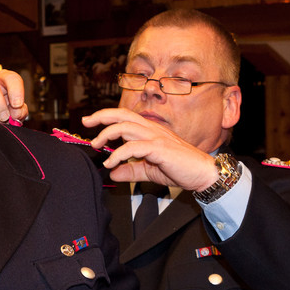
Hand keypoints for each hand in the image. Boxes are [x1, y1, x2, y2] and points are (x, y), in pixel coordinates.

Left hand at [81, 108, 218, 190]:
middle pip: (123, 115)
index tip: (90, 121)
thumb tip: (112, 173)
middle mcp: (152, 129)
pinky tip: (111, 163)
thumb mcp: (148, 170)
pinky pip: (134, 147)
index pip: (125, 116)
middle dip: (101, 116)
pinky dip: (118, 154)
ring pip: (126, 127)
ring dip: (107, 135)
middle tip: (86, 123)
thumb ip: (130, 170)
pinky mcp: (160, 149)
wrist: (203, 174)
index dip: (106, 116)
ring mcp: (156, 137)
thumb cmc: (179, 169)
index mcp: (150, 130)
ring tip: (97, 146)